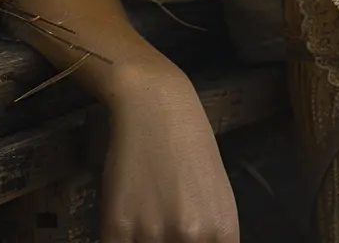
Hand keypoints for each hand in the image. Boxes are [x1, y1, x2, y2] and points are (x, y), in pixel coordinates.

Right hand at [101, 66, 239, 242]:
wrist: (156, 108)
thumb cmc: (191, 145)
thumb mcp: (216, 195)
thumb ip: (209, 235)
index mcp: (222, 232)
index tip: (179, 239)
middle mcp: (191, 238)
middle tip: (160, 223)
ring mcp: (153, 236)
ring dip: (143, 239)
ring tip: (145, 214)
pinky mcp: (117, 229)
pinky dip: (121, 238)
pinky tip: (127, 220)